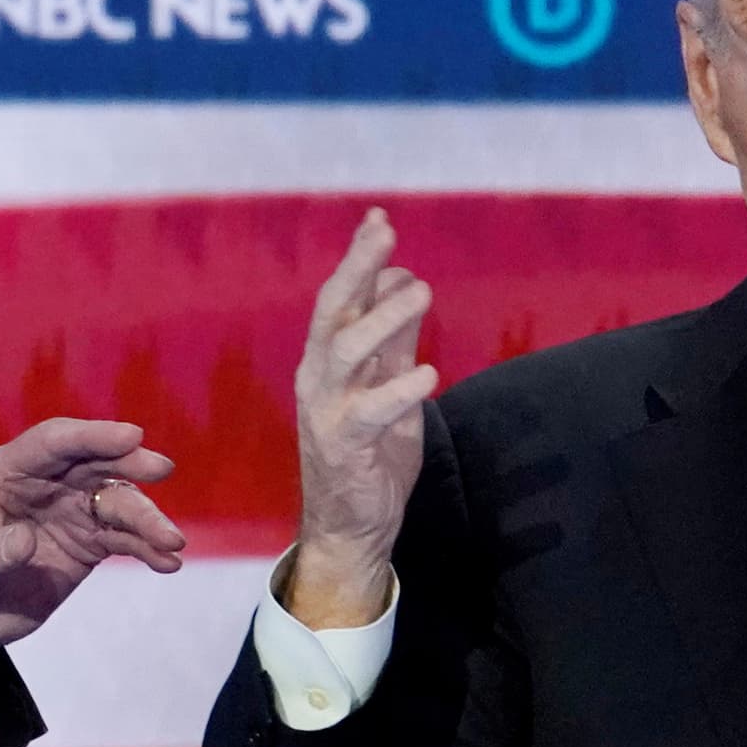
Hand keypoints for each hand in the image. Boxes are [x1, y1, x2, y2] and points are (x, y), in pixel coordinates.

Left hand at [0, 417, 188, 693]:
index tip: (130, 436)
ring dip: (146, 519)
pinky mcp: (85, 547)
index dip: (90, 437)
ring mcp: (68, 514)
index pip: (52, 444)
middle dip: (127, 465)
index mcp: (5, 473)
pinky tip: (167, 563)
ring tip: (171, 542)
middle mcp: (43, 485)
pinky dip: (147, 549)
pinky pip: (123, 540)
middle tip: (160, 469)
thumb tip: (27, 540)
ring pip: (116, 504)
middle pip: (93, 464)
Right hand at [290, 209, 435, 627]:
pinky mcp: (344, 447)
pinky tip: (428, 373)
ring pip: (345, 352)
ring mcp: (326, 412)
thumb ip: (395, 339)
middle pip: (332, 313)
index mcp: (327, 361)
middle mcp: (318, 379)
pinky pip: (369, 413)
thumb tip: (404, 281)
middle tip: (385, 233)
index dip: (359, 258)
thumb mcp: (388, 386)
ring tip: (420, 291)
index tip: (380, 219)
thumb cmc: (370, 454)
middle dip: (357, 269)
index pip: (340, 298)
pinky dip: (399, 391)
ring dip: (382, 319)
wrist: (351, 526)